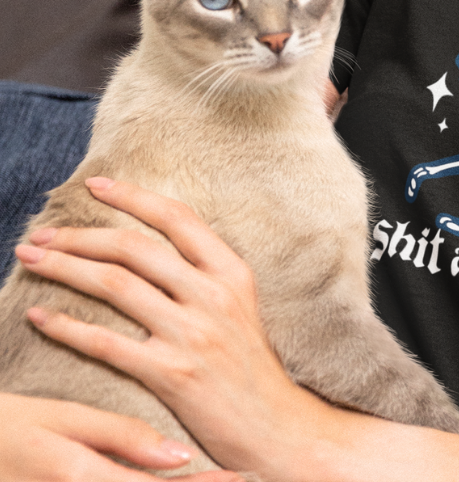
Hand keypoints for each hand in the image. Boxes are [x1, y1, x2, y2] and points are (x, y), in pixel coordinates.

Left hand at [14, 178, 336, 478]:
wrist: (274, 426)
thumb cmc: (251, 367)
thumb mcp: (240, 305)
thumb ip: (205, 274)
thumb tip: (153, 244)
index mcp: (232, 271)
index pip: (177, 218)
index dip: (133, 197)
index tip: (96, 185)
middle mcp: (213, 294)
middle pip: (135, 248)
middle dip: (81, 235)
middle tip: (41, 232)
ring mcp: (192, 333)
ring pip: (115, 285)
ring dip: (64, 267)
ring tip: (31, 259)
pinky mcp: (170, 374)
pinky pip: (106, 342)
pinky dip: (66, 326)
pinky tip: (40, 316)